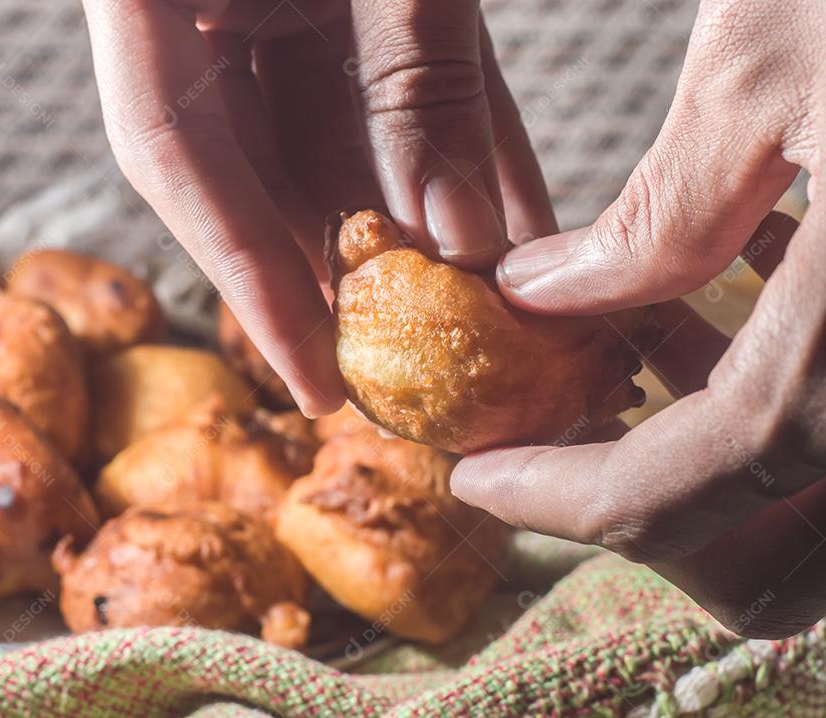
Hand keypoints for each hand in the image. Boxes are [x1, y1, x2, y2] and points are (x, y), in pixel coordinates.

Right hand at [81, 0, 555, 415]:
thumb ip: (410, 71)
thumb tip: (460, 228)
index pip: (176, 159)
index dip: (249, 282)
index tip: (319, 384)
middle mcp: (202, 18)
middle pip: (265, 174)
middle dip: (362, 270)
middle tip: (435, 363)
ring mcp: (276, 6)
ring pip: (346, 141)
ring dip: (429, 222)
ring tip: (504, 308)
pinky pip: (406, 86)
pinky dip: (458, 150)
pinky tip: (516, 221)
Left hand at [453, 0, 825, 637]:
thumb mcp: (769, 68)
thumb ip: (656, 215)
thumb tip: (544, 293)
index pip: (687, 488)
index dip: (560, 497)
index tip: (477, 476)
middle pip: (777, 564)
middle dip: (651, 519)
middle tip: (563, 431)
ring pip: (820, 511)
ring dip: (711, 461)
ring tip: (636, 337)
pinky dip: (784, 396)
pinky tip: (743, 280)